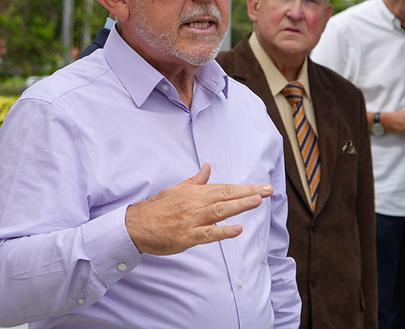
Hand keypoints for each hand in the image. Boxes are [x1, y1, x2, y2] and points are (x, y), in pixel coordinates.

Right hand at [125, 163, 272, 255]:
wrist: (135, 225)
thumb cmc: (157, 208)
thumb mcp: (177, 189)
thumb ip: (196, 180)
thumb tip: (208, 167)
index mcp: (195, 192)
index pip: (225, 188)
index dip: (245, 187)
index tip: (263, 186)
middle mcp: (196, 203)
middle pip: (226, 195)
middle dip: (249, 193)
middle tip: (269, 190)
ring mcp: (192, 219)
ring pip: (220, 210)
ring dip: (240, 205)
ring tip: (258, 201)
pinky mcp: (187, 236)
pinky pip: (208, 234)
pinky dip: (223, 231)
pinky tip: (237, 229)